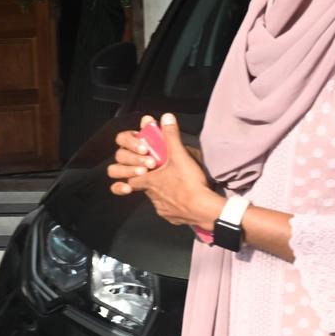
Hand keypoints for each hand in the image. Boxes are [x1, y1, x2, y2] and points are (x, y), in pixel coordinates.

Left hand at [107, 113, 221, 230]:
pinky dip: (174, 204)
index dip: (135, 172)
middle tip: (161, 175)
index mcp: (149, 182)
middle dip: (150, 181)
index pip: (130, 179)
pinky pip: (169, 210)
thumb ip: (171, 136)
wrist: (204, 209)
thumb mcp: (180, 155)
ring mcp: (162, 210)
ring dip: (163, 192)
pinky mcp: (173, 218)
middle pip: (143, 189)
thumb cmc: (189, 182)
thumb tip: (166, 117)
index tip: (144, 168)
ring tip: (176, 185)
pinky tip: (183, 198)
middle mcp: (152, 198)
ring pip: (157, 199)